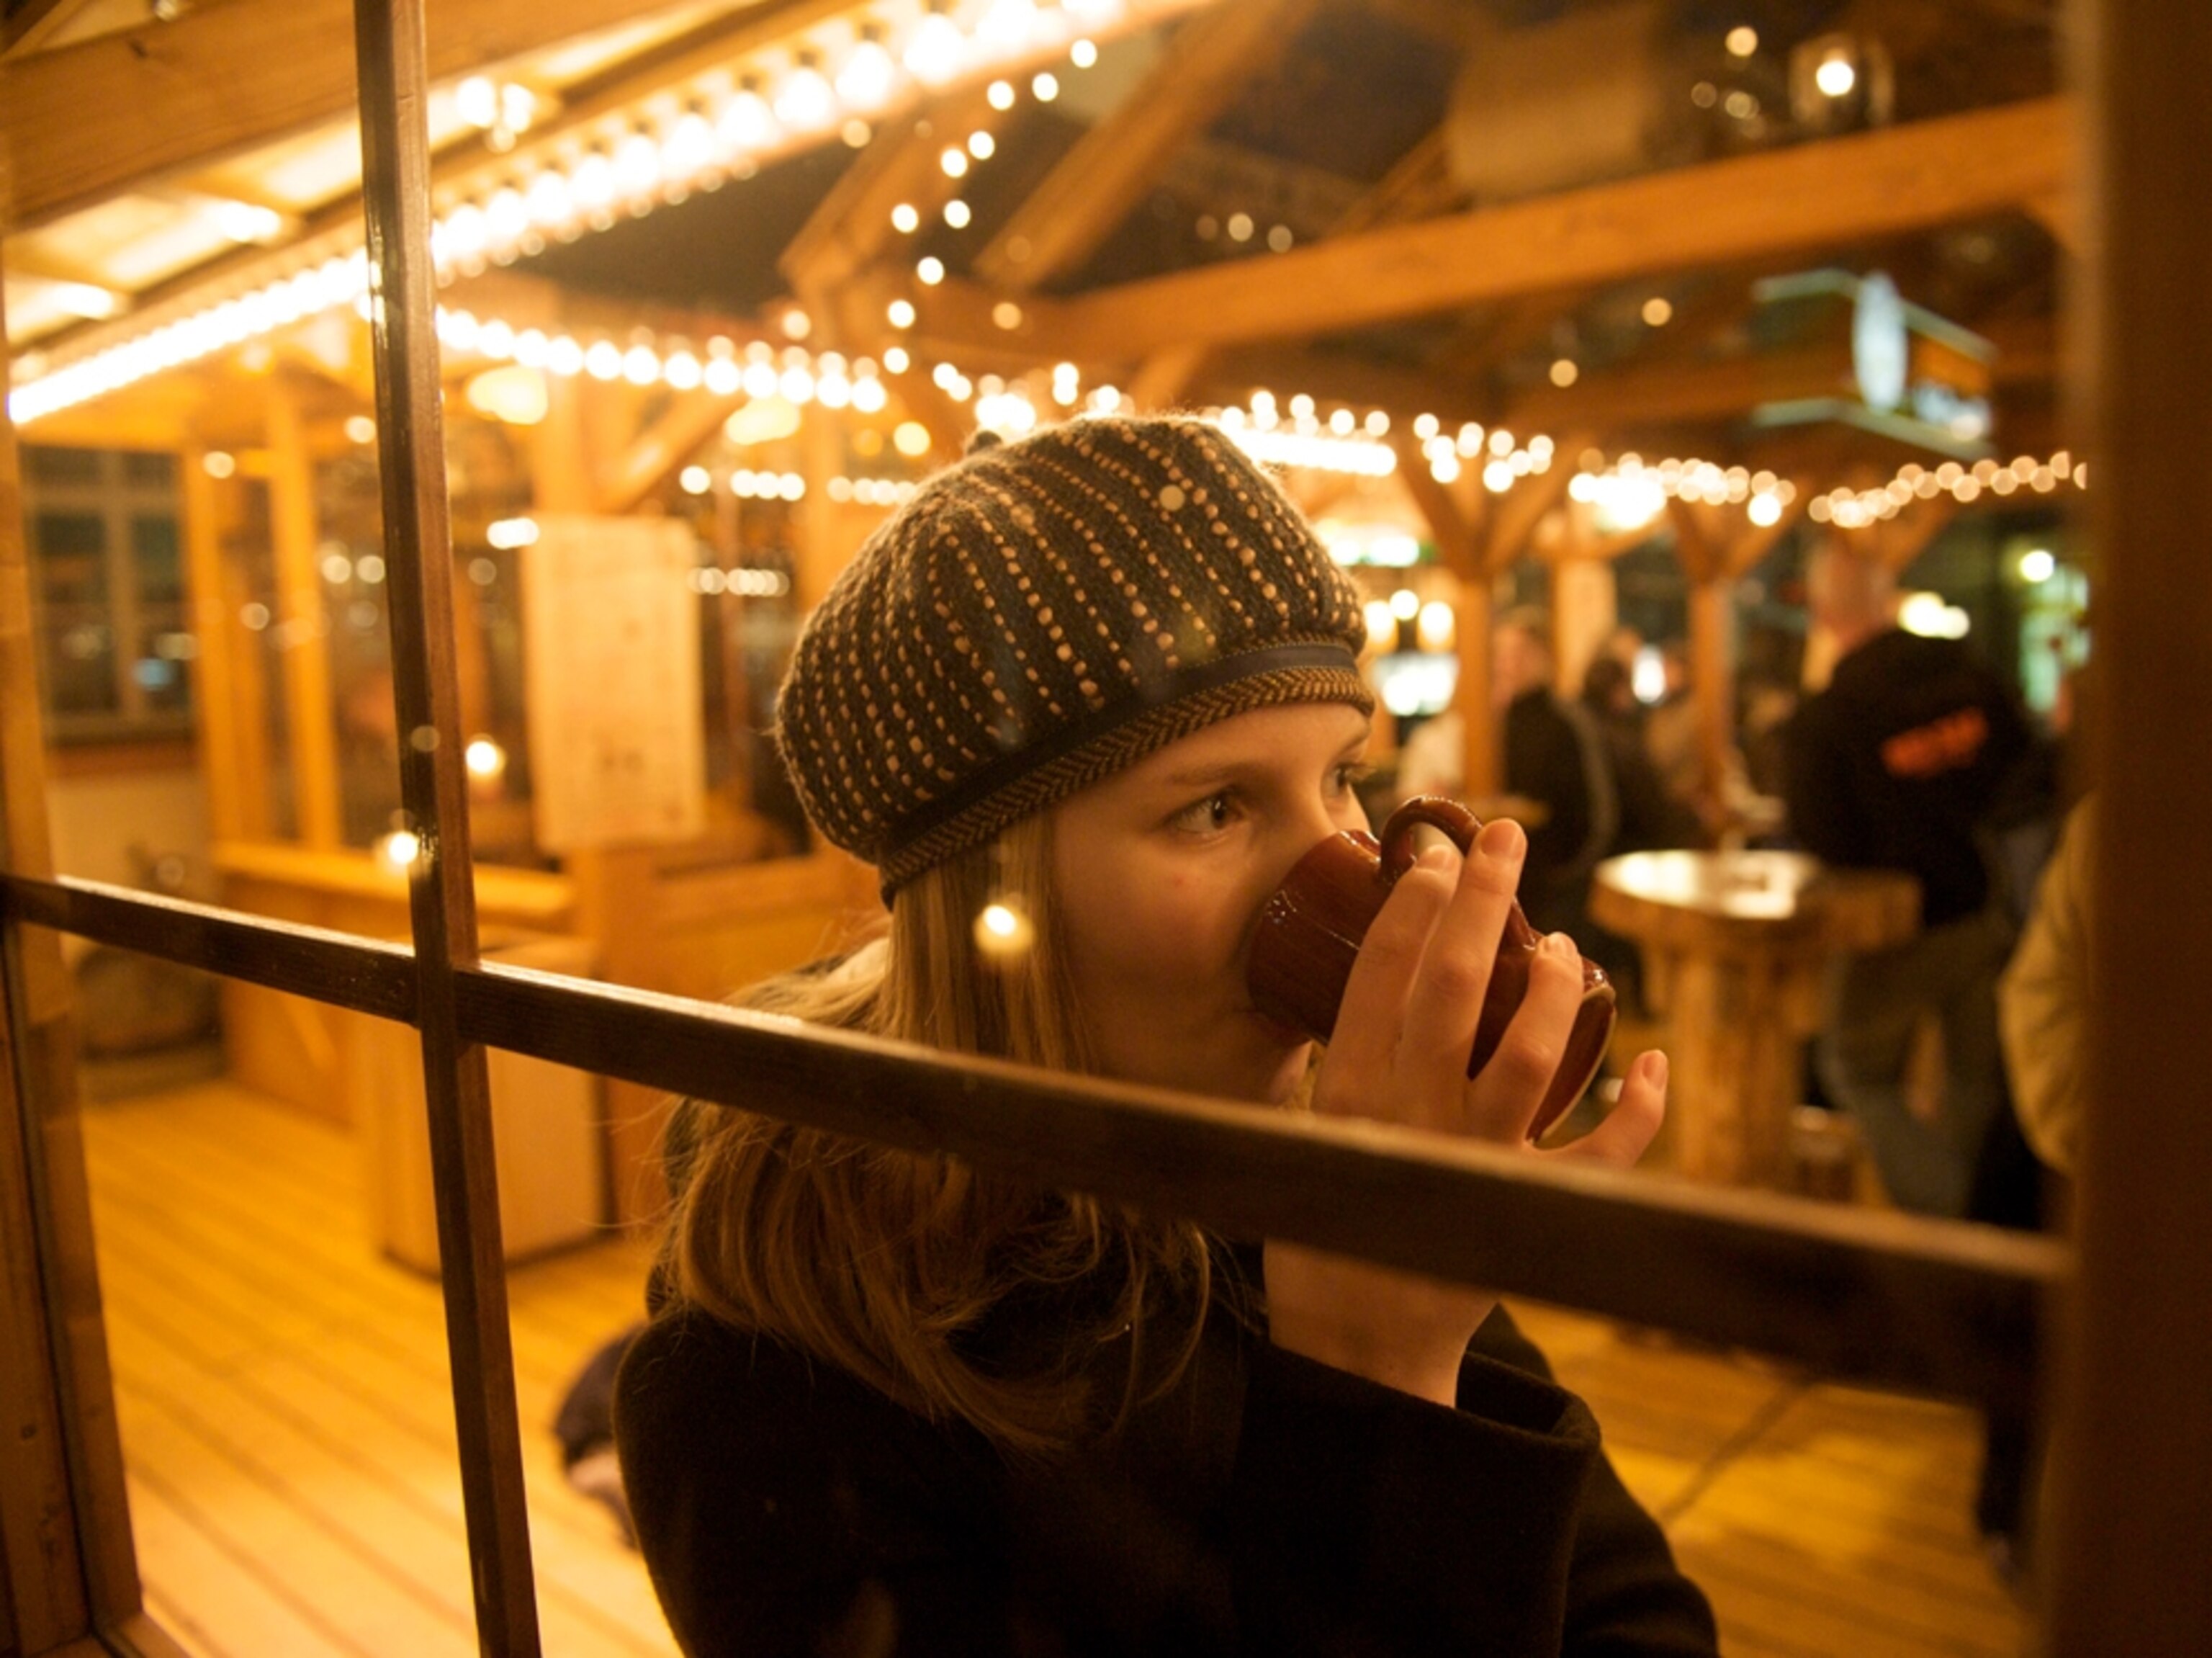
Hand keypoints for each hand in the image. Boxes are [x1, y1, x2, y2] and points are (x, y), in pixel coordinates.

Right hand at [1263, 819, 1667, 1404]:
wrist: (1360, 1343)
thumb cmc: (1328, 1222)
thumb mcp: (1313, 1128)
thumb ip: (1348, 1053)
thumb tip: (1384, 959)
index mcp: (1352, 1095)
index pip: (1381, 979)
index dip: (1411, 907)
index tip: (1433, 851)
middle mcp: (1413, 1118)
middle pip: (1455, 989)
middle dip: (1483, 903)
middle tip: (1507, 837)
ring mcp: (1476, 1163)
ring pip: (1531, 1055)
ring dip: (1558, 989)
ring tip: (1566, 945)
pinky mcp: (1529, 1210)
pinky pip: (1600, 1157)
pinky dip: (1639, 1111)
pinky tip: (1651, 1060)